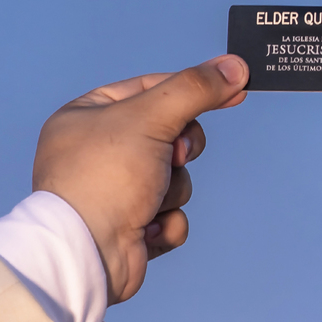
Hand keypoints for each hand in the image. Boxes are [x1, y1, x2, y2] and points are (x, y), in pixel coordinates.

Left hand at [32, 55, 248, 303]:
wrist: (86, 255)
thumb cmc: (103, 180)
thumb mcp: (151, 117)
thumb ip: (196, 89)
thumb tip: (235, 66)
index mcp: (87, 115)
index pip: (151, 87)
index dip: (192, 88)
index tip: (233, 87)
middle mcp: (97, 151)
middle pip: (171, 133)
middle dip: (178, 151)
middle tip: (170, 157)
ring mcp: (114, 191)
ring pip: (176, 176)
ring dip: (172, 189)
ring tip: (148, 202)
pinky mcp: (130, 227)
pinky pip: (171, 213)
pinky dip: (167, 221)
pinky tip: (147, 228)